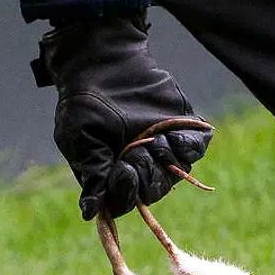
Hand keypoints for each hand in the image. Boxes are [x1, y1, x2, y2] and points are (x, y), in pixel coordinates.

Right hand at [35, 14, 211, 219]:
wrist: (103, 61)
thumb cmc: (84, 103)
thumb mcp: (80, 140)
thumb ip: (92, 175)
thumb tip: (90, 213)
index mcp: (112, 175)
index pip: (125, 201)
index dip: (126, 193)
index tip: (123, 171)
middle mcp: (140, 167)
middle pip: (152, 191)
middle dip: (145, 175)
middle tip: (135, 150)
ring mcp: (162, 149)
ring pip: (174, 173)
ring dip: (165, 161)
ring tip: (153, 140)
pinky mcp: (180, 129)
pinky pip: (194, 150)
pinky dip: (187, 147)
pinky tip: (172, 137)